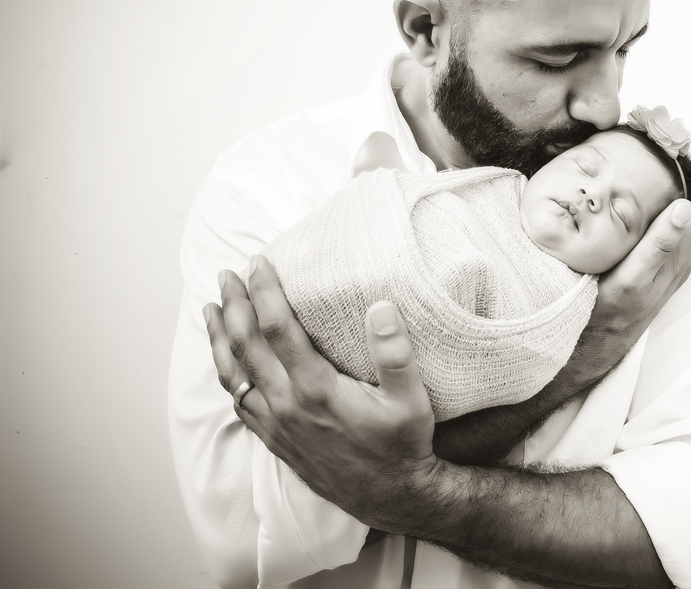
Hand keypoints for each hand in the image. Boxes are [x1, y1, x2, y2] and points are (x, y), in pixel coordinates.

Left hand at [204, 257, 438, 523]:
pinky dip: (226, 372)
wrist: (389, 496)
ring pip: (234, 373)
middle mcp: (287, 405)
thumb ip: (395, 354)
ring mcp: (276, 424)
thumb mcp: (411, 400)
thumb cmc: (402, 445)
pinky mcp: (274, 438)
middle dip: (235, 305)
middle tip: (228, 275)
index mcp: (316, 389)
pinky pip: (238, 399)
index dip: (266, 292)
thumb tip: (380, 307)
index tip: (259, 263)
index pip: (279, 328)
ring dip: (220, 337)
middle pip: (247, 345)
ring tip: (211, 309)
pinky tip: (226, 360)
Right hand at [573, 149, 690, 384]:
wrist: (594, 349)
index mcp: (672, 260)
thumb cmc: (601, 313)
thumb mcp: (627, 278)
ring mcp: (671, 273)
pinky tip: (671, 205)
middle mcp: (677, 267)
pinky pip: (685, 239)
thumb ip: (657, 244)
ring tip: (689, 172)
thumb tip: (685, 207)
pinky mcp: (663, 278)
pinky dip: (687, 214)